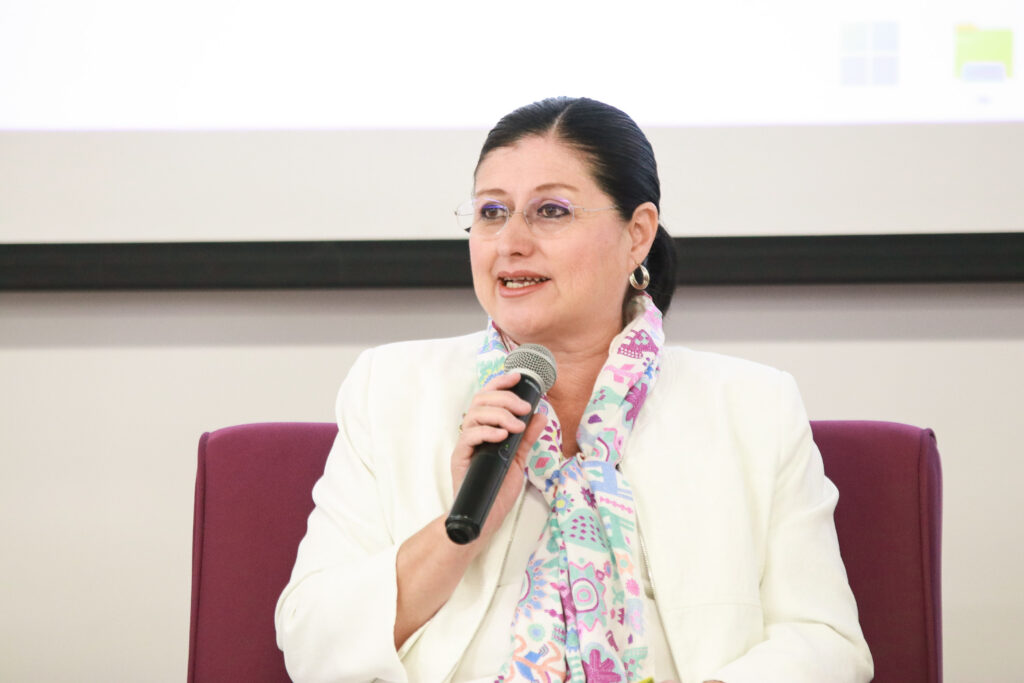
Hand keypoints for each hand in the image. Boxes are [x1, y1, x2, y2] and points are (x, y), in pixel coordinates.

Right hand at [451, 371, 547, 545]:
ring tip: (516, 426)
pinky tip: (502, 435)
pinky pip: (469, 436)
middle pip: (482, 400)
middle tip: (524, 409)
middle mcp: (473, 432)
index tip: (518, 377)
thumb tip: (541, 416)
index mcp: (486, 429)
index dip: (501, 383)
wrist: (485, 517)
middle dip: (505, 398)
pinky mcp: (460, 458)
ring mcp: (466, 445)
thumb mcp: (518, 459)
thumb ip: (527, 438)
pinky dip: (487, 431)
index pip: (488, 397)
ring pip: (475, 414)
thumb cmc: (497, 488)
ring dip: (499, 414)